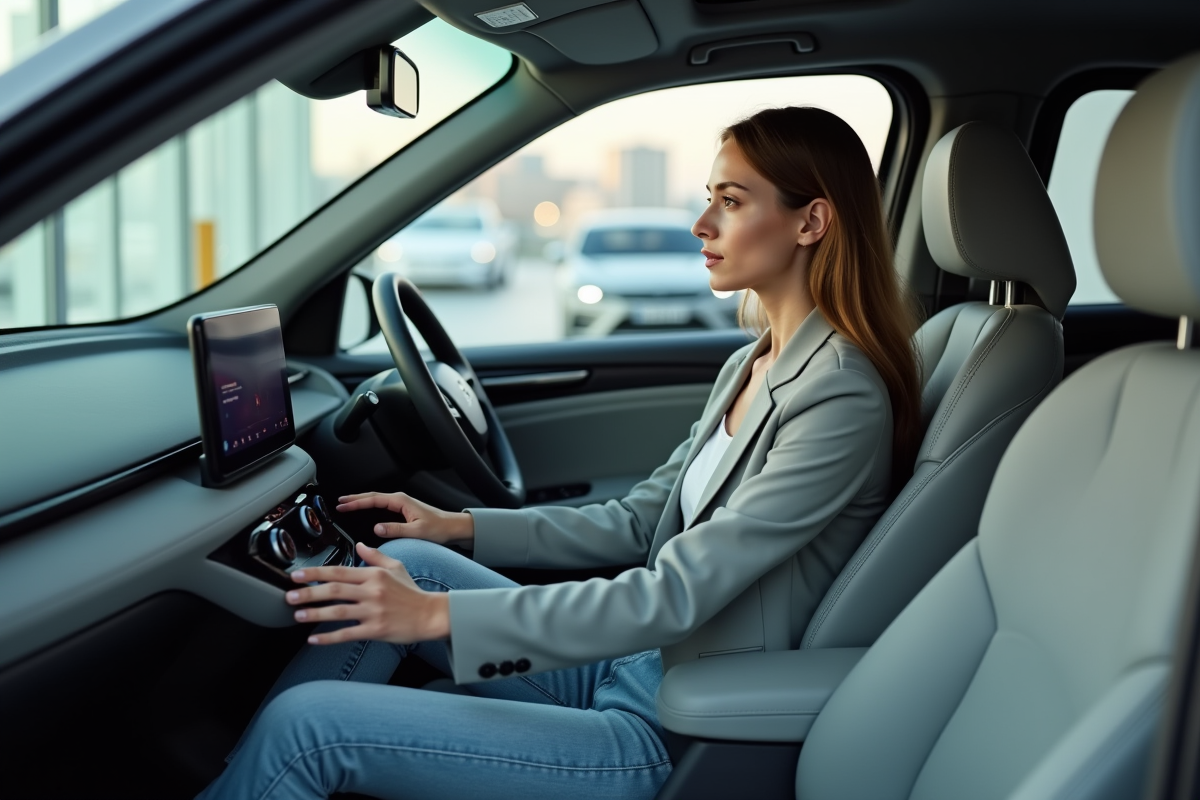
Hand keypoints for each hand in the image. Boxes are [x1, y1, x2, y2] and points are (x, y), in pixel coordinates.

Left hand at [286, 542, 449, 644]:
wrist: (430, 614)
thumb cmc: (413, 592)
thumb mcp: (396, 567)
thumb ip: (376, 556)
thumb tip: (359, 545)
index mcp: (374, 575)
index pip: (339, 571)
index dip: (315, 573)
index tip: (297, 575)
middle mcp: (372, 591)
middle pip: (334, 590)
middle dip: (309, 593)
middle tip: (289, 595)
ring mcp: (373, 611)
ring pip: (338, 612)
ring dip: (314, 613)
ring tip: (297, 615)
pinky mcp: (375, 629)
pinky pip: (347, 633)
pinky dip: (328, 637)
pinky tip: (314, 640)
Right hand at [336, 491, 474, 544]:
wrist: (453, 527)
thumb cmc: (439, 528)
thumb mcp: (417, 531)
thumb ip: (396, 529)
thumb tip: (377, 528)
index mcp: (401, 501)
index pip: (373, 499)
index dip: (356, 502)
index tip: (342, 505)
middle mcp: (400, 500)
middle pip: (372, 496)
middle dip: (354, 498)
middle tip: (338, 502)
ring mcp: (402, 504)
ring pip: (376, 499)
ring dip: (361, 501)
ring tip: (346, 503)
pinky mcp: (403, 510)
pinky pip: (381, 505)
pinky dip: (370, 506)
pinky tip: (365, 510)